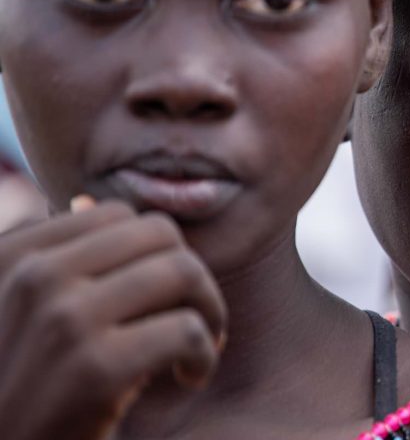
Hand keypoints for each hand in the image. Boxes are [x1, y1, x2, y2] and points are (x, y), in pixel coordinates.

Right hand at [0, 198, 227, 439]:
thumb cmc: (24, 389)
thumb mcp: (22, 314)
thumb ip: (55, 261)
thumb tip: (85, 201)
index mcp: (9, 255)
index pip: (114, 213)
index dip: (151, 252)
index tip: (155, 297)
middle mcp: (29, 278)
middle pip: (158, 233)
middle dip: (190, 275)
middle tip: (191, 319)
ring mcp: (61, 319)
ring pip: (183, 270)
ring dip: (208, 311)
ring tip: (196, 347)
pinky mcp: (95, 367)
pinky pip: (189, 329)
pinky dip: (204, 355)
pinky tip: (188, 376)